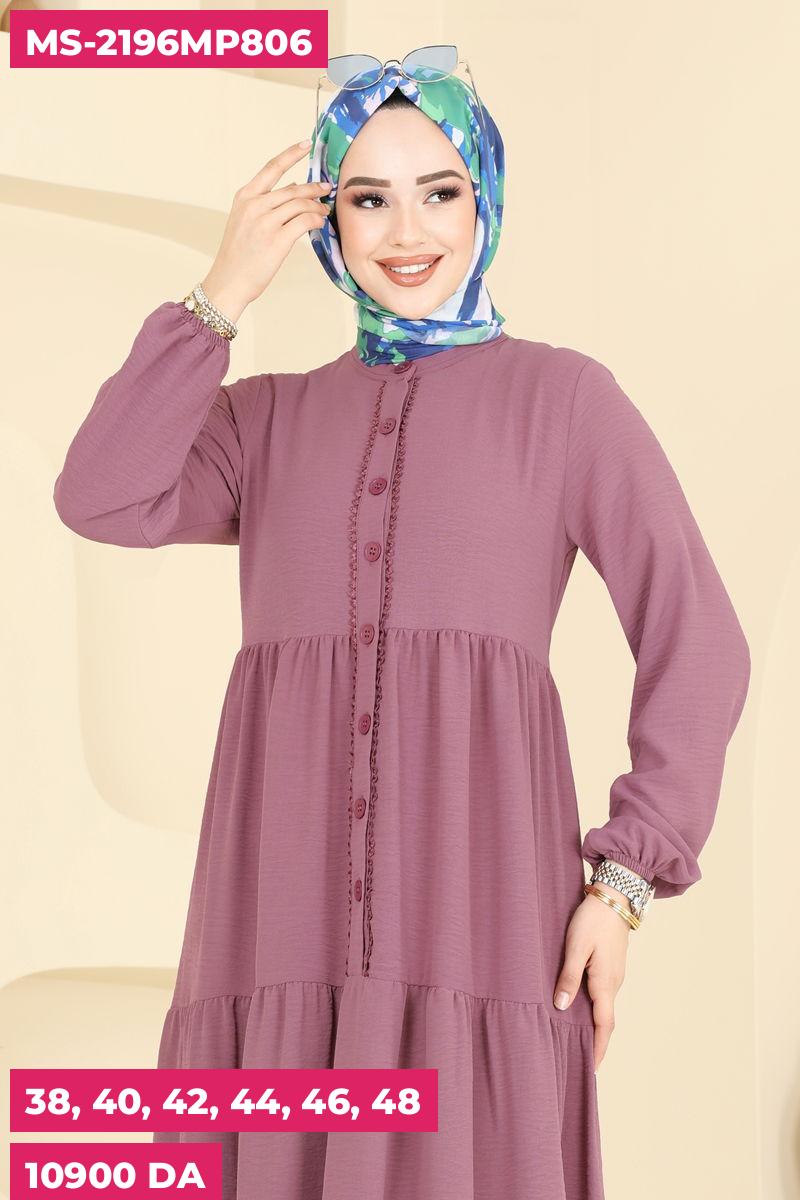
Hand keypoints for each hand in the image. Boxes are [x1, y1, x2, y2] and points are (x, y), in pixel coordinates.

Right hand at [200, 140, 331, 323]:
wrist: (229, 281)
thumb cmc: (239, 255)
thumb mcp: (244, 221)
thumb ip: (266, 204)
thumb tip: (294, 189)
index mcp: (245, 197)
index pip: (271, 168)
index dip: (291, 154)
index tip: (306, 144)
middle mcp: (254, 205)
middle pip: (292, 189)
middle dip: (314, 188)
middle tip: (326, 189)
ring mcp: (265, 222)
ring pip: (301, 204)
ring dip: (317, 207)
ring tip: (324, 211)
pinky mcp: (277, 240)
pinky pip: (304, 222)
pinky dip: (315, 220)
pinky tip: (319, 223)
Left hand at [552, 883, 631, 1070]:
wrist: (614, 896)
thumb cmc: (593, 919)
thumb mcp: (576, 947)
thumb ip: (569, 976)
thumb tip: (562, 1007)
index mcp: (606, 982)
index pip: (604, 1024)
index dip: (598, 1048)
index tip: (592, 1069)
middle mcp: (614, 982)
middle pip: (606, 1020)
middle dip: (597, 1042)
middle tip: (584, 1062)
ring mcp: (615, 973)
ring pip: (605, 1006)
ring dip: (596, 1026)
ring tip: (579, 1040)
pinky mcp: (611, 964)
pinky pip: (604, 993)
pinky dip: (596, 1008)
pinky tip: (582, 1008)